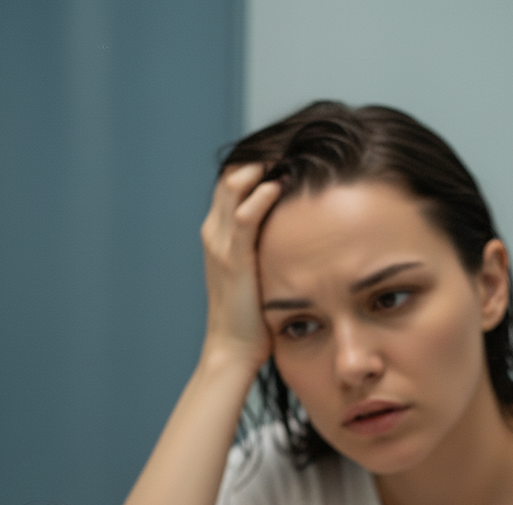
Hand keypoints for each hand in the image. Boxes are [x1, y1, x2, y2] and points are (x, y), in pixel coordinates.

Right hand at [200, 163, 281, 371]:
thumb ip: (268, 244)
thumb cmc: (251, 315)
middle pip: (231, 174)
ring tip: (289, 158)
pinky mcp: (233, 260)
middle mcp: (214, 233)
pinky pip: (245, 217)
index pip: (233, 181)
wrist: (233, 349)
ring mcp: (220, 244)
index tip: (290, 153)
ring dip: (261, 167)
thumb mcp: (258, 269)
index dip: (258, 162)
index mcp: (218, 233)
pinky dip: (262, 196)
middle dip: (261, 157)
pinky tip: (281, 186)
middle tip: (294, 147)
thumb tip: (299, 227)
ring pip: (233, 186)